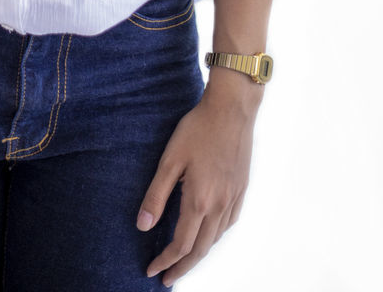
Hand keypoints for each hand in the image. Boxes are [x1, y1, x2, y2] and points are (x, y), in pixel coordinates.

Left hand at [136, 77, 261, 284]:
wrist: (232, 110)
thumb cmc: (197, 129)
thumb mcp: (170, 160)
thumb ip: (156, 195)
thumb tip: (143, 226)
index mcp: (199, 200)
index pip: (181, 244)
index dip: (166, 261)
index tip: (152, 271)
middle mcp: (219, 206)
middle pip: (200, 249)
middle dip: (182, 267)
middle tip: (167, 278)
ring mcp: (233, 199)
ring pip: (215, 239)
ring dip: (198, 254)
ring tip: (183, 260)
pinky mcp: (241, 190)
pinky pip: (228, 225)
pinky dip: (214, 238)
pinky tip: (207, 234)